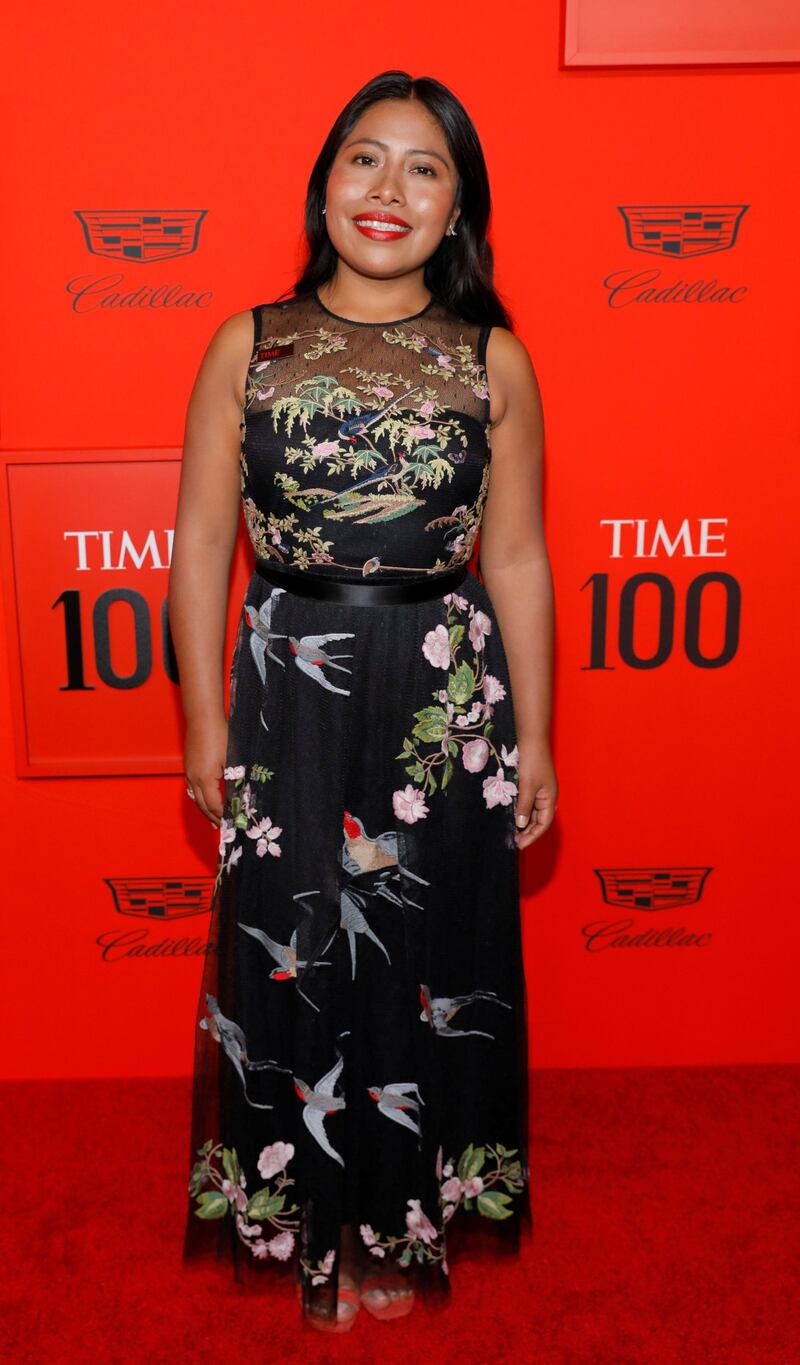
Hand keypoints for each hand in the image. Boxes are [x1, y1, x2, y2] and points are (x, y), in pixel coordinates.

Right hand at [183, 713, 227, 827]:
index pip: (214, 805)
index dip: (223, 816)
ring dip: (204, 810)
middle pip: (202, 805)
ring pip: (195, 798)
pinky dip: (200, 798)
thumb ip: (235, 778)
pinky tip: (205, 799)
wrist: (202, 717)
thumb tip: (240, 795)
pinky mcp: (188, 766)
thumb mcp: (232, 759)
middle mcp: (194, 778)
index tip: (232, 823)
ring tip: (212, 820)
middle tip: (221, 828)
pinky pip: (193, 789)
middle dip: (212, 818)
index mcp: (206, 779)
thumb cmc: (220, 736)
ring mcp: (189, 772)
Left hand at [513, 735, 557, 849]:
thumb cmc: (532, 760)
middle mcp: (546, 796)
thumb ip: (524, 805)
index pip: (543, 824)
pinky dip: (520, 811)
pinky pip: (527, 802)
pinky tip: (511, 814)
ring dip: (524, 822)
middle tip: (513, 841)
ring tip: (511, 831)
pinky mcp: (531, 783)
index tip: (519, 845)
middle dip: (528, 832)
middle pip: (539, 820)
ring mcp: (539, 789)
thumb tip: (522, 824)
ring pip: (533, 812)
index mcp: (550, 798)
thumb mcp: (527, 785)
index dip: (532, 836)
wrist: (531, 737)